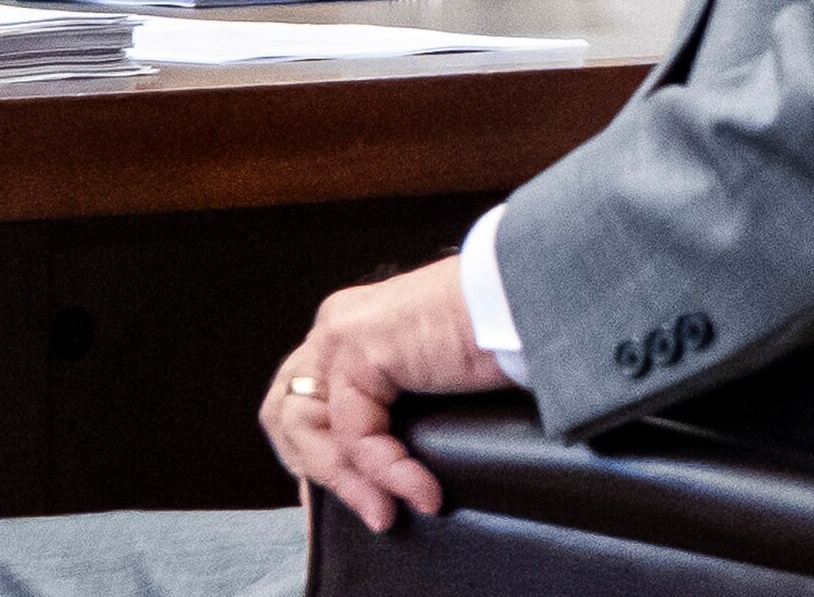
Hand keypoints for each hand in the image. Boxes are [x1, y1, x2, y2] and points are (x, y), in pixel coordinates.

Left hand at [260, 256, 512, 531]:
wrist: (525, 300)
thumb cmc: (499, 332)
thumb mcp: (427, 372)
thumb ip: (393, 401)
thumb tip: (376, 467)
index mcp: (353, 324)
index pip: (302, 397)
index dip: (313, 454)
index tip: (348, 497)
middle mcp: (337, 325)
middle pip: (288, 414)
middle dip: (317, 470)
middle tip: (361, 509)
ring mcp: (340, 335)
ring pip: (310, 430)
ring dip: (350, 483)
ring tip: (388, 512)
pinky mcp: (358, 352)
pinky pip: (357, 436)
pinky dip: (388, 472)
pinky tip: (423, 491)